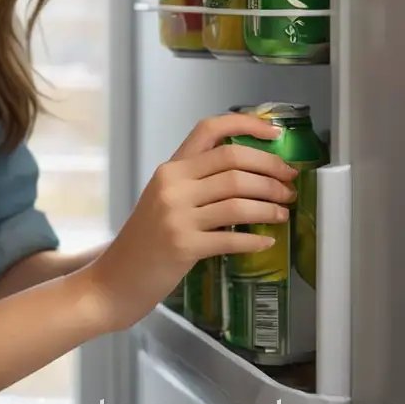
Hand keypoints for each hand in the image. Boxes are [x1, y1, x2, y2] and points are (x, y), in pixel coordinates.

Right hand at [75, 113, 295, 332]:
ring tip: (283, 211)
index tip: (274, 132)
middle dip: (270, 169)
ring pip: (238, 199)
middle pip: (232, 162)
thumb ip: (196, 183)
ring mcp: (176, 215)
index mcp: (169, 169)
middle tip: (289, 181)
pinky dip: (256, 239)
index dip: (246, 124)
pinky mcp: (183, 246)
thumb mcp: (164, 200)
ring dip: (270, 205)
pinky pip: (232, 238)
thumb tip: (249, 175)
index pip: (208, 130)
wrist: (116, 279)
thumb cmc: (145, 240)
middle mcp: (172, 185)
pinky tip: (267, 242)